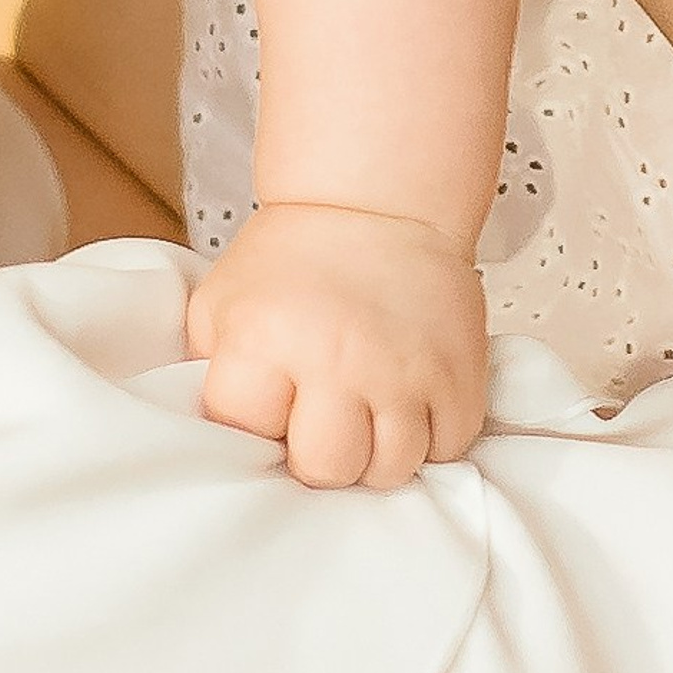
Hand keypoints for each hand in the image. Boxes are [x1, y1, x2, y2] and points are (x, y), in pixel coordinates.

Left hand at [188, 198, 487, 485]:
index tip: (270, 397)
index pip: (249, 434)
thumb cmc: (292, 260)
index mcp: (266, 337)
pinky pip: (449, 444)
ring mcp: (406, 369)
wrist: (377, 203)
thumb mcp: (221, 303)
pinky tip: (408, 404)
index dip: (256, 423)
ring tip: (366, 415)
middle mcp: (339, 357)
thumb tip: (223, 445)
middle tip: (321, 420)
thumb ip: (212, 372)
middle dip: (319, 454)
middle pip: (328, 469)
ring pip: (392, 468)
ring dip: (376, 453)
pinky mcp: (459, 371)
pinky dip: (429, 436)